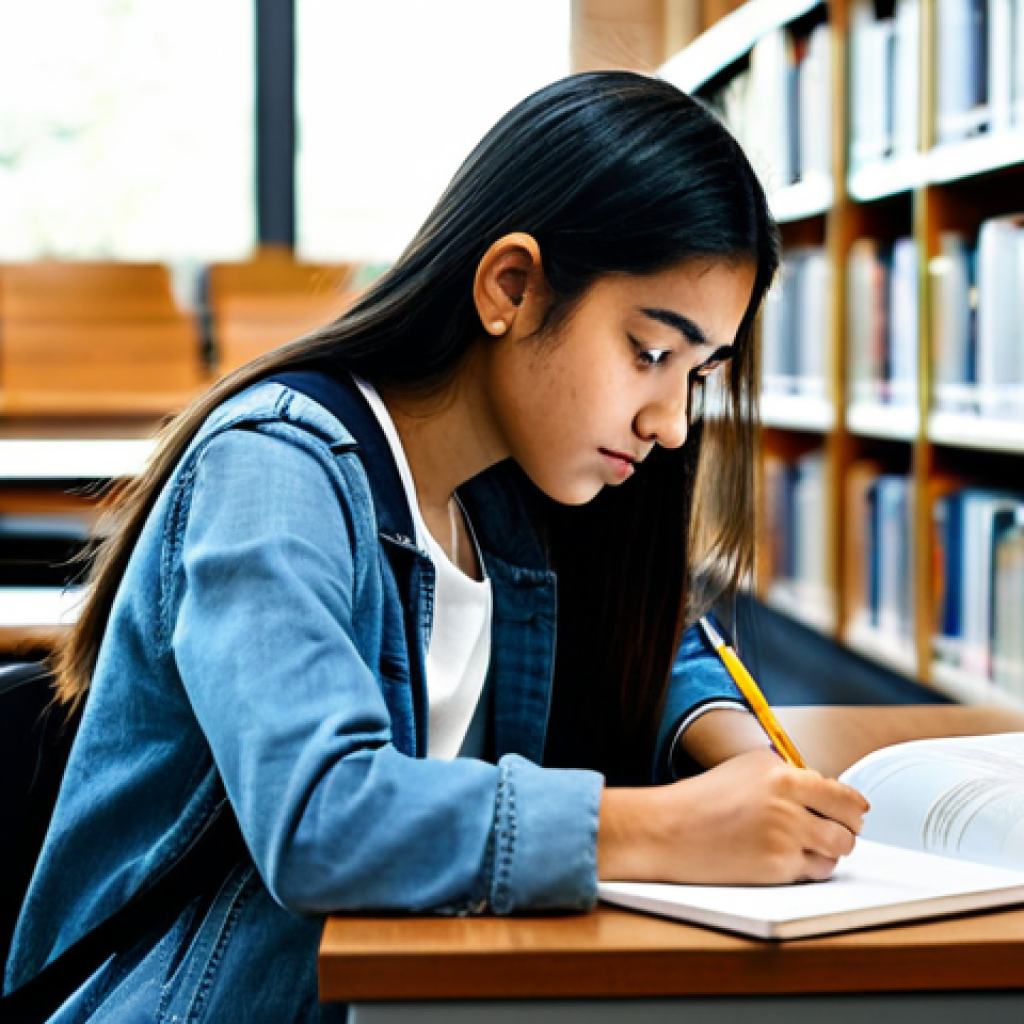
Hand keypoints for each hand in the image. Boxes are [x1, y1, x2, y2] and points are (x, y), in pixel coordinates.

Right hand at [597, 748, 868, 884]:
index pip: (841, 792)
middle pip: (848, 822)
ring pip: (837, 849)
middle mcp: (789, 802)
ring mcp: (785, 835)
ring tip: (805, 846)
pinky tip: (786, 859)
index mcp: (782, 773)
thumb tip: (824, 789)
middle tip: (837, 831)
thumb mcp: (746, 770)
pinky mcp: (778, 866)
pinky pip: (815, 871)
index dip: (853, 806)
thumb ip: (787, 775)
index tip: (857, 811)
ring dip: (828, 851)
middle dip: (846, 829)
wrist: (667, 829)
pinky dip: (808, 868)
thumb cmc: (701, 800)